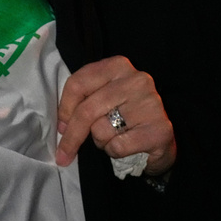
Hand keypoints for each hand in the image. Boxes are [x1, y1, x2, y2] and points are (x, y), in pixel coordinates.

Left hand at [55, 56, 175, 175]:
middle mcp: (137, 80)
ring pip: (101, 129)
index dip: (64, 109)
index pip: (78, 83)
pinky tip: (126, 146)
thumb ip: (83, 100)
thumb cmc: (126, 116)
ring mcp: (150, 104)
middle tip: (64, 154)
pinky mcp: (159, 129)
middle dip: (72, 135)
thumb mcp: (103, 98)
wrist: (160, 139)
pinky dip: (114, 151)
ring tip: (113, 137)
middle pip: (87, 109)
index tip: (60, 127)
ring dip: (100, 141)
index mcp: (118, 66)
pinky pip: (118, 146)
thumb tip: (61, 125)